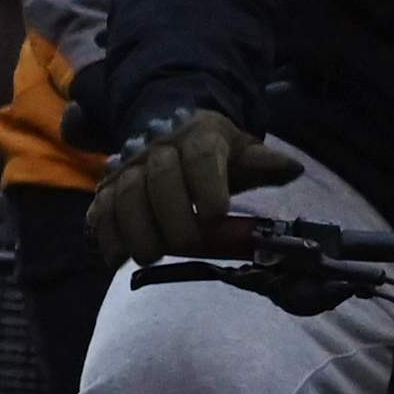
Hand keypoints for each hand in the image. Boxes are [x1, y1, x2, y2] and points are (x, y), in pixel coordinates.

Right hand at [94, 106, 295, 264]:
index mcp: (199, 137)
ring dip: (136, 229)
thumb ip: (263, 164)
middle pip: (160, 179)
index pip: (202, 158)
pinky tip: (118, 259)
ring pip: (125, 195)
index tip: (217, 216)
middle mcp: (159, 149)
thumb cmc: (214, 153)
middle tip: (187, 245)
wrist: (168, 133)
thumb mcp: (241, 152)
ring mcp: (129, 169)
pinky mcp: (106, 190)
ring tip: (151, 256)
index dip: (208, 186)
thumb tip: (294, 168)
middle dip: (172, 216)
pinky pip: (100, 210)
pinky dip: (107, 236)